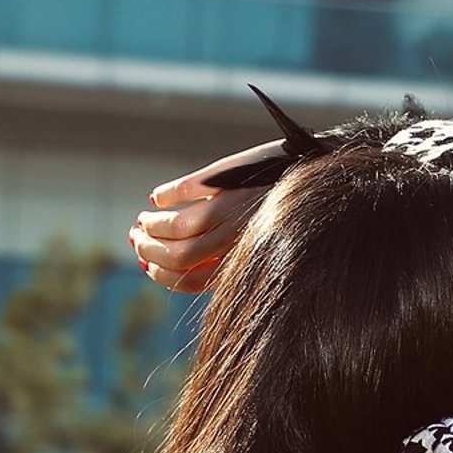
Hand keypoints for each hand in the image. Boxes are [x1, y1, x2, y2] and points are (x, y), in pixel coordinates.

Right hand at [129, 141, 283, 293]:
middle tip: (135, 241)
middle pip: (180, 255)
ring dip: (153, 225)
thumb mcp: (260, 248)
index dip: (163, 275)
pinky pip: (190, 187)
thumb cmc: (287, 216)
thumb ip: (227, 260)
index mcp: (243, 262)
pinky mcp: (231, 177)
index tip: (148, 266)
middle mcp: (237, 238)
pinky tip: (156, 197)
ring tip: (142, 220)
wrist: (317, 172)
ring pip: (181, 226)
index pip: (190, 280)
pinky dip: (167, 194)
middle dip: (150, 251)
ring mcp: (233, 207)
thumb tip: (180, 266)